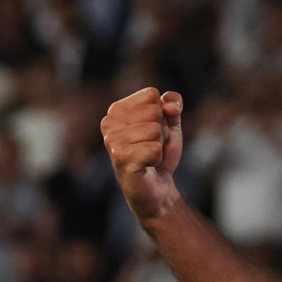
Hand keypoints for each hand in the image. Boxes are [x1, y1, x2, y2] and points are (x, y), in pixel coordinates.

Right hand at [101, 88, 184, 223]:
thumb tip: (168, 106)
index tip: (154, 131)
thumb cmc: (159, 152)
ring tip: (148, 155)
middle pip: (155, 112)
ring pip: (155, 130)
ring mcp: (111, 140)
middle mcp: (109, 122)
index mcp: (117, 109)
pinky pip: (154, 149)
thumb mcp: (171, 124)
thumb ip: (173, 106)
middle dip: (162, 131)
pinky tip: (146, 164)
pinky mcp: (119, 158)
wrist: (157, 187)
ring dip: (159, 146)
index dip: (163, 114)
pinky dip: (157, 158)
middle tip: (152, 146)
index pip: (152, 94)